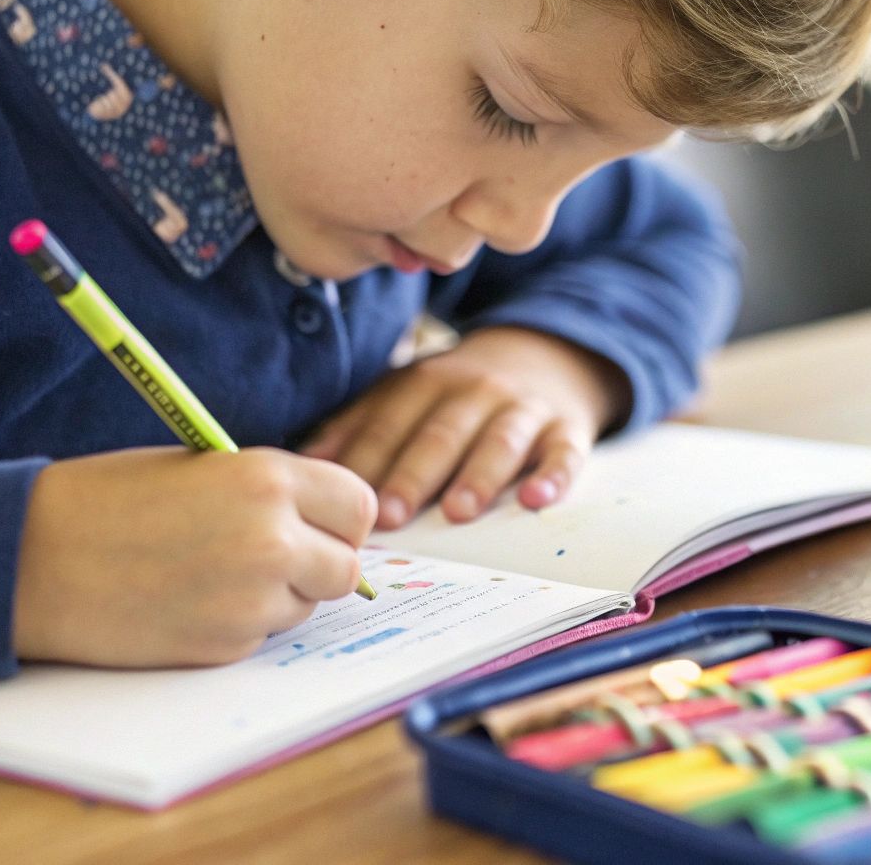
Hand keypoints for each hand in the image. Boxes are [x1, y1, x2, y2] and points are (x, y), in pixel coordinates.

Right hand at [13, 446, 377, 667]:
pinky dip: (238, 623)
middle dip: (319, 564)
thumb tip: (328, 522)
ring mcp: (253, 599)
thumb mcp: (204, 467)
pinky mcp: (227, 645)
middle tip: (275, 556)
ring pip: (307, 606)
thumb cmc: (109, 500)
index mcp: (269, 479)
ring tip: (213, 573)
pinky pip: (262, 636)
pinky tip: (188, 601)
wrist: (31, 558)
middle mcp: (273, 539)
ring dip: (279, 596)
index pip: (358, 507)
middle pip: (346, 568)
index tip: (318, 523)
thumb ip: (271, 491)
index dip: (339, 518)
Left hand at [300, 326, 629, 527]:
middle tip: (390, 515)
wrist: (547, 355)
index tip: (342, 499)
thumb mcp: (410, 392)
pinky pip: (564, 453)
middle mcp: (475, 391)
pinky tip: (538, 499)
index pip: (390, 422)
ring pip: (500, 441)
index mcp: (427, 383)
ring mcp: (523, 409)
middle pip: (440, 434)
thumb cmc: (461, 393)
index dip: (367, 458)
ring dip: (478, 476)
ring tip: (459, 511)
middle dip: (414, 473)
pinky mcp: (568, 428)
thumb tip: (302, 466)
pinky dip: (554, 475)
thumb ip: (362, 425)